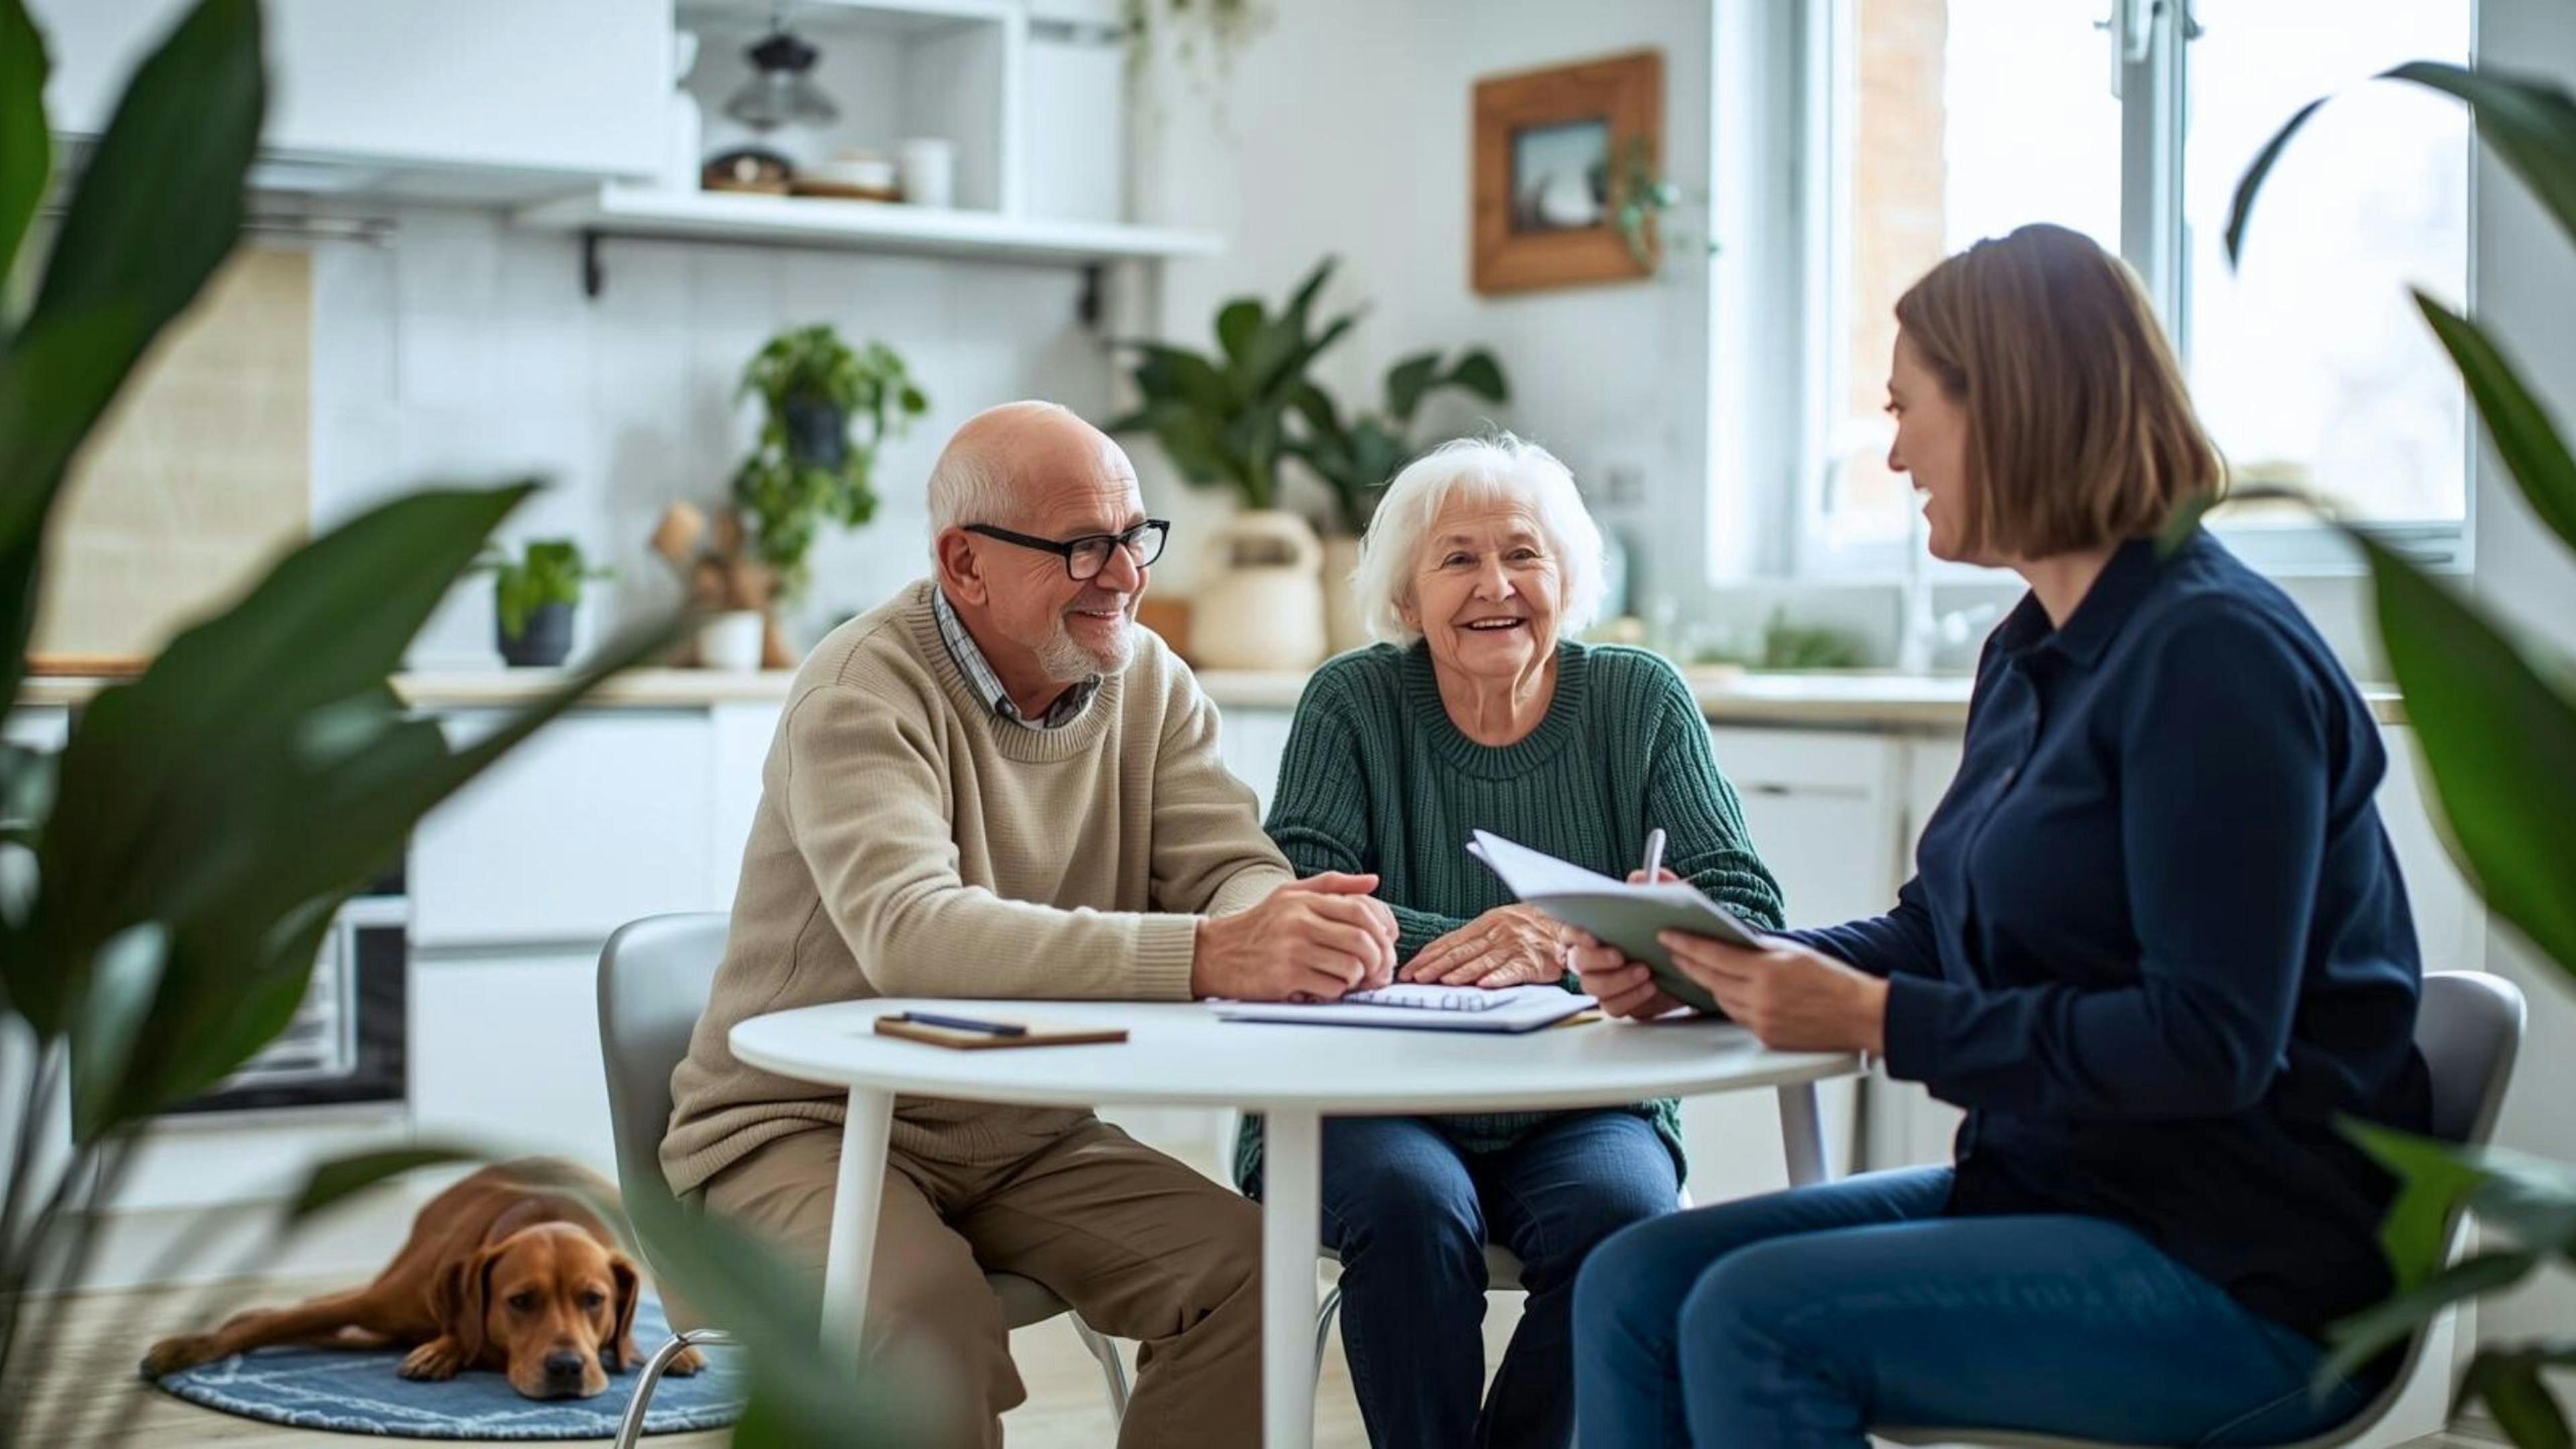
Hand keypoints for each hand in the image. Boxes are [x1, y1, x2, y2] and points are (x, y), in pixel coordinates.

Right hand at [1192, 872, 1397, 1001]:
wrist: (1214, 954)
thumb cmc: (1258, 926)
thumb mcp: (1290, 894)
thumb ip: (1332, 885)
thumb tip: (1373, 880)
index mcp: (1304, 900)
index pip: (1361, 909)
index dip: (1382, 929)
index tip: (1385, 943)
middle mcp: (1299, 921)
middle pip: (1362, 940)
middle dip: (1378, 959)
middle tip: (1377, 969)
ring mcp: (1292, 949)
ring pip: (1350, 966)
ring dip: (1358, 978)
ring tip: (1350, 978)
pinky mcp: (1285, 977)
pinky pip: (1331, 987)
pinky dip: (1337, 991)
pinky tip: (1326, 986)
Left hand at [1402, 905, 1566, 986]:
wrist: (1567, 924)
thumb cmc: (1530, 926)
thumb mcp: (1499, 923)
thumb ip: (1474, 938)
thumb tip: (1442, 954)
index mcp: (1486, 923)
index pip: (1451, 941)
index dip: (1429, 955)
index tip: (1410, 968)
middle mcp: (1497, 933)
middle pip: (1462, 952)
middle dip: (1436, 966)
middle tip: (1416, 977)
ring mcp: (1514, 947)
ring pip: (1482, 961)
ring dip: (1462, 973)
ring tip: (1443, 982)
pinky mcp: (1531, 962)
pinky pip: (1512, 971)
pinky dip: (1498, 978)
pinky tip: (1484, 985)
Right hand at [1585, 869, 1692, 1019]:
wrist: (1687, 963)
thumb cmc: (1665, 930)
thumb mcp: (1665, 905)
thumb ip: (1653, 887)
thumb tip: (1639, 878)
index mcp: (1593, 932)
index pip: (1570, 931)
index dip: (1576, 934)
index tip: (1592, 935)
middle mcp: (1592, 959)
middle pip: (1579, 963)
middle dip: (1598, 959)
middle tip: (1620, 955)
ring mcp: (1604, 983)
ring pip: (1593, 987)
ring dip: (1618, 981)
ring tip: (1645, 971)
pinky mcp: (1619, 1002)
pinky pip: (1614, 1007)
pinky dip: (1631, 998)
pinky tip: (1650, 987)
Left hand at [1658, 931, 1887, 1052]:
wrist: (1862, 1016)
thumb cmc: (1834, 980)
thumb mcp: (1795, 953)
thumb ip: (1760, 950)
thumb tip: (1730, 942)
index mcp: (1768, 972)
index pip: (1714, 955)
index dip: (1687, 945)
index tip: (1668, 935)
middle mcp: (1760, 999)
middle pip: (1710, 979)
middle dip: (1688, 963)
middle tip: (1672, 950)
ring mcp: (1761, 1022)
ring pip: (1721, 999)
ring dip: (1708, 984)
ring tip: (1697, 968)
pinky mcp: (1766, 1038)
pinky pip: (1737, 1016)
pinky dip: (1730, 1002)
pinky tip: (1727, 991)